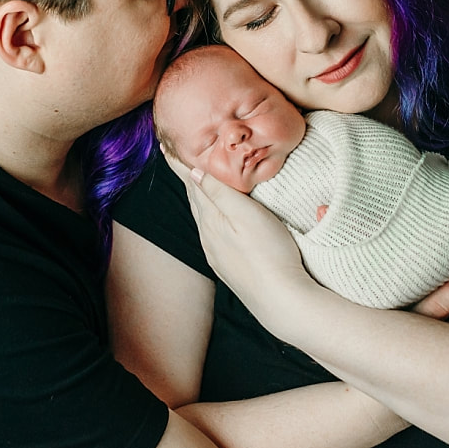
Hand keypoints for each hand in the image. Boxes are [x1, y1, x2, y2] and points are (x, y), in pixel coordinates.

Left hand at [162, 150, 309, 309]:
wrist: (281, 301)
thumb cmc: (269, 253)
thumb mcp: (246, 214)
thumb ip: (219, 193)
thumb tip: (194, 172)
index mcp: (210, 220)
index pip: (192, 184)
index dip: (180, 165)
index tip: (166, 146)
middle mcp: (208, 237)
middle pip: (195, 200)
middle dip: (188, 178)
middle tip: (180, 159)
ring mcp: (217, 254)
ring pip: (203, 218)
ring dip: (199, 198)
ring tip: (197, 183)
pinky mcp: (229, 266)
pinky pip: (212, 233)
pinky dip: (210, 216)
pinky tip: (217, 219)